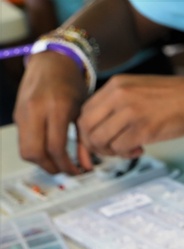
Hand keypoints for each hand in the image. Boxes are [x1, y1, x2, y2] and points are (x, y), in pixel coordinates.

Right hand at [13, 51, 92, 174]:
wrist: (51, 61)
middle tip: (66, 171)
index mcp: (55, 108)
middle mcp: (35, 111)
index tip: (78, 172)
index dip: (66, 165)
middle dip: (51, 167)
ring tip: (59, 163)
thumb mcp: (84, 111)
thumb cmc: (71, 83)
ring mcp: (23, 112)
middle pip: (34, 153)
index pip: (56, 148)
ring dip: (42, 162)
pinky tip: (50, 152)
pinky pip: (24, 140)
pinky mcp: (18, 114)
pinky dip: (36, 150)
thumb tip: (86, 166)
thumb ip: (84, 140)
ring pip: (25, 150)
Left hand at [76, 75, 183, 158]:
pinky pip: (120, 147)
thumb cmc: (179, 97)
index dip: (88, 130)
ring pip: (100, 140)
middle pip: (87, 126)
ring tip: (127, 150)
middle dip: (94, 144)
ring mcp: (130, 112)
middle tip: (110, 149)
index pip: (85, 111)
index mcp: (116, 85)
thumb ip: (121, 101)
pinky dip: (126, 154)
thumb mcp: (141, 88)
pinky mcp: (143, 129)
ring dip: (111, 151)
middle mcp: (118, 96)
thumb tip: (107, 122)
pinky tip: (139, 149)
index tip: (100, 139)